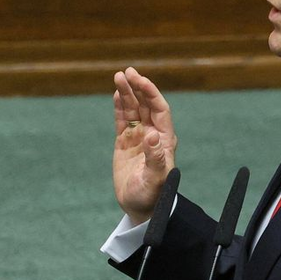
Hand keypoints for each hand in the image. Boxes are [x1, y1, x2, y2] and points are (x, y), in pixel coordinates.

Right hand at [113, 67, 177, 222]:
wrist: (140, 208)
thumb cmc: (152, 196)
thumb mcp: (154, 179)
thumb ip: (155, 158)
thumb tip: (151, 136)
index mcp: (164, 140)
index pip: (160, 109)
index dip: (151, 93)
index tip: (140, 80)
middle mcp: (153, 135)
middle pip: (146, 105)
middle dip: (138, 87)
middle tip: (127, 71)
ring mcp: (139, 138)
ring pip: (134, 110)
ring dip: (127, 93)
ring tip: (118, 76)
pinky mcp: (125, 144)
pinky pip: (123, 120)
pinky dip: (120, 107)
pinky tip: (116, 94)